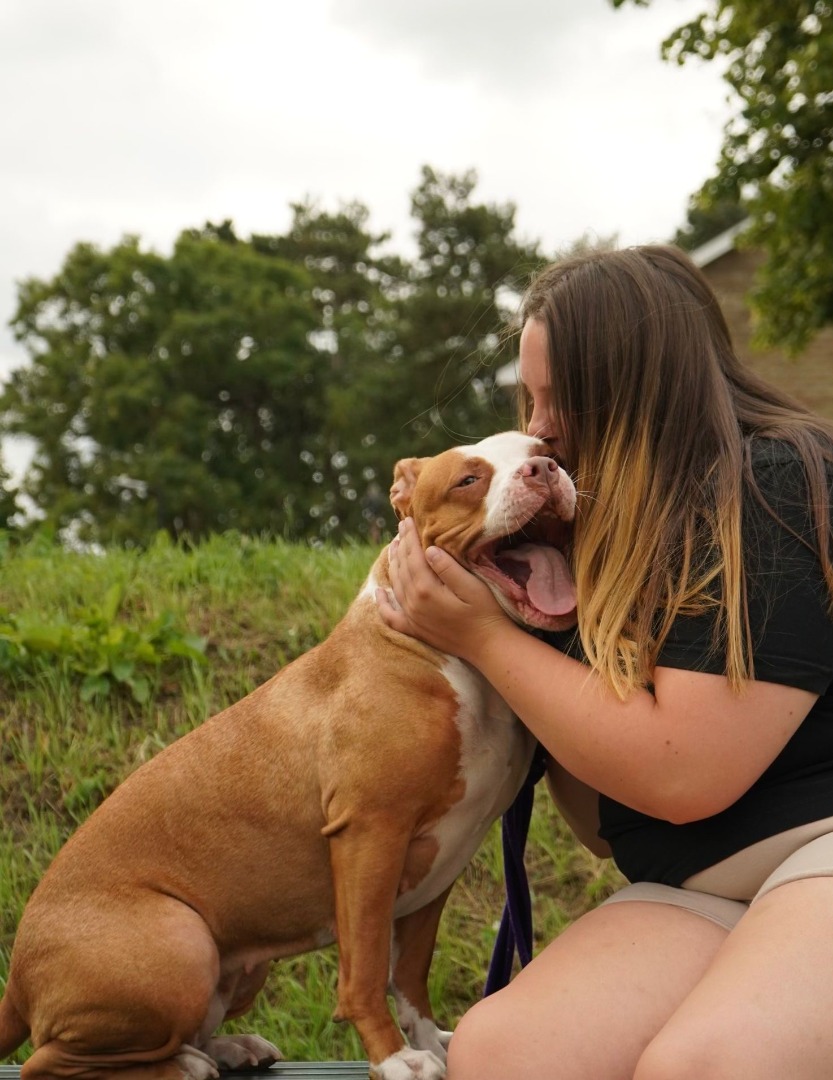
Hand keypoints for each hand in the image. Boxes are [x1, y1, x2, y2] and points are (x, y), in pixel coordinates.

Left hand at [375, 517, 508, 661]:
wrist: (488, 646)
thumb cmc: (486, 612)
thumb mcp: (473, 586)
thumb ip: (449, 568)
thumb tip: (429, 550)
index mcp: (427, 590)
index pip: (413, 557)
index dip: (409, 537)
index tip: (407, 520)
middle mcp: (414, 604)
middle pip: (401, 568)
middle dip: (400, 545)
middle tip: (400, 527)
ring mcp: (412, 618)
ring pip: (395, 585)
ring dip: (392, 564)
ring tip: (393, 546)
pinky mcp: (415, 630)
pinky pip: (391, 617)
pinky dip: (382, 604)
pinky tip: (379, 592)